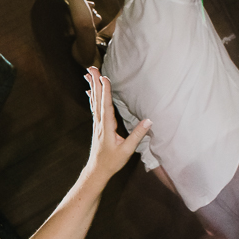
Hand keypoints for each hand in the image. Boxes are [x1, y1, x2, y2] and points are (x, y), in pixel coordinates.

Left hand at [84, 67, 148, 181]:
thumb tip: (149, 121)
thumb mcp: (127, 150)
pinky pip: (94, 107)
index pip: (106, 106)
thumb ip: (138, 135)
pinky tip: (89, 90)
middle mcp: (100, 123)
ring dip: (92, 86)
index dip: (105, 91)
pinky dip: (92, 96)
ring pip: (94, 101)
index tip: (104, 77)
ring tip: (88, 73)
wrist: (97, 170)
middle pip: (97, 99)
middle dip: (95, 82)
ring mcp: (97, 124)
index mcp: (107, 127)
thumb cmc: (112, 161)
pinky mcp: (97, 125)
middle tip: (91, 68)